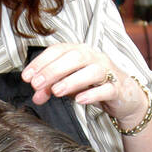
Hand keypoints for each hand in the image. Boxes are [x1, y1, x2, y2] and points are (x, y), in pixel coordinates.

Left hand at [21, 44, 148, 126]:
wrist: (124, 97)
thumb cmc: (93, 85)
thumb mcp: (68, 86)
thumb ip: (50, 88)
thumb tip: (35, 95)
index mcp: (79, 52)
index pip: (58, 50)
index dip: (41, 62)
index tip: (27, 77)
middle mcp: (94, 58)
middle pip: (74, 57)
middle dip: (53, 70)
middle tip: (37, 84)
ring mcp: (108, 72)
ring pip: (91, 71)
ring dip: (72, 80)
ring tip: (56, 91)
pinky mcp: (118, 89)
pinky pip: (106, 89)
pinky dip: (93, 94)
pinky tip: (79, 100)